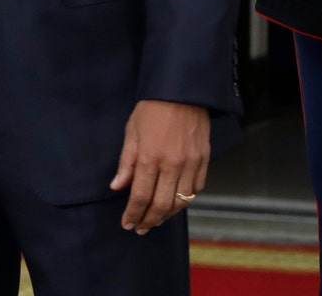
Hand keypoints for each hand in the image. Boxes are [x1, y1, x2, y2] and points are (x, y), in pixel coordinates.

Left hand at [110, 99, 209, 233]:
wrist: (181, 93)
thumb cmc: (151, 109)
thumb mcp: (131, 132)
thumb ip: (125, 163)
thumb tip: (117, 187)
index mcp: (150, 158)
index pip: (140, 196)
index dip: (132, 214)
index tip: (127, 224)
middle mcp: (172, 165)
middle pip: (161, 205)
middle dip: (149, 220)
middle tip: (140, 228)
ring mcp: (191, 164)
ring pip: (180, 202)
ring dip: (167, 215)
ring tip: (155, 221)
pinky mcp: (204, 161)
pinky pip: (196, 190)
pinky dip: (185, 201)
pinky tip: (175, 204)